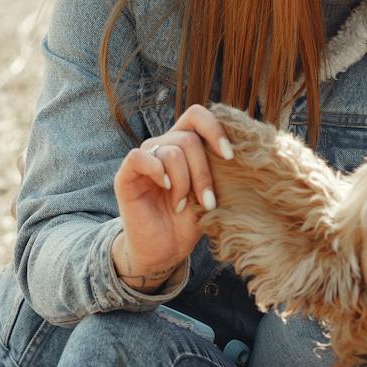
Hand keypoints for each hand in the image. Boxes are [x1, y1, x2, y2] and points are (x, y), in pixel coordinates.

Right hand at [111, 103, 236, 290]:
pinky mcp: (126, 175)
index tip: (229, 157)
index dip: (215, 130)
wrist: (165, 250)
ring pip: (171, 152)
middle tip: (207, 201)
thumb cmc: (190, 222)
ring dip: (184, 183)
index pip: (197, 116)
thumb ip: (218, 168)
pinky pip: (140, 157)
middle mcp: (163, 146)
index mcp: (184, 145)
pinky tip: (165, 188)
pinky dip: (157, 171)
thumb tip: (240, 151)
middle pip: (188, 139)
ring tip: (182, 206)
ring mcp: (144, 159)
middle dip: (203, 173)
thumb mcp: (212, 192)